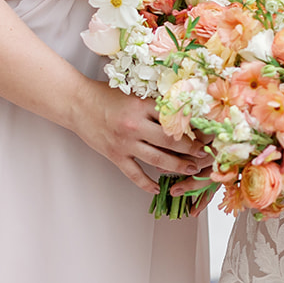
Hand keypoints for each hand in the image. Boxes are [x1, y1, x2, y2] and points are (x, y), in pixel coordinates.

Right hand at [67, 77, 204, 193]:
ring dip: (177, 167)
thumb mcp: (135, 94)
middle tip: (205, 155)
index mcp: (143, 106)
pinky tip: (157, 188)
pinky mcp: (115, 155)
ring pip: (157, 159)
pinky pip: (134, 174)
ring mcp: (125, 143)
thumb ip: (155, 105)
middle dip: (191, 149)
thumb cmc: (106, 95)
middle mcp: (135, 125)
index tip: (206, 133)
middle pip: (170, 141)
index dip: (192, 128)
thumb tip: (182, 113)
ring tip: (191, 170)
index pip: (174, 119)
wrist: (77, 103)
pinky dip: (146, 183)